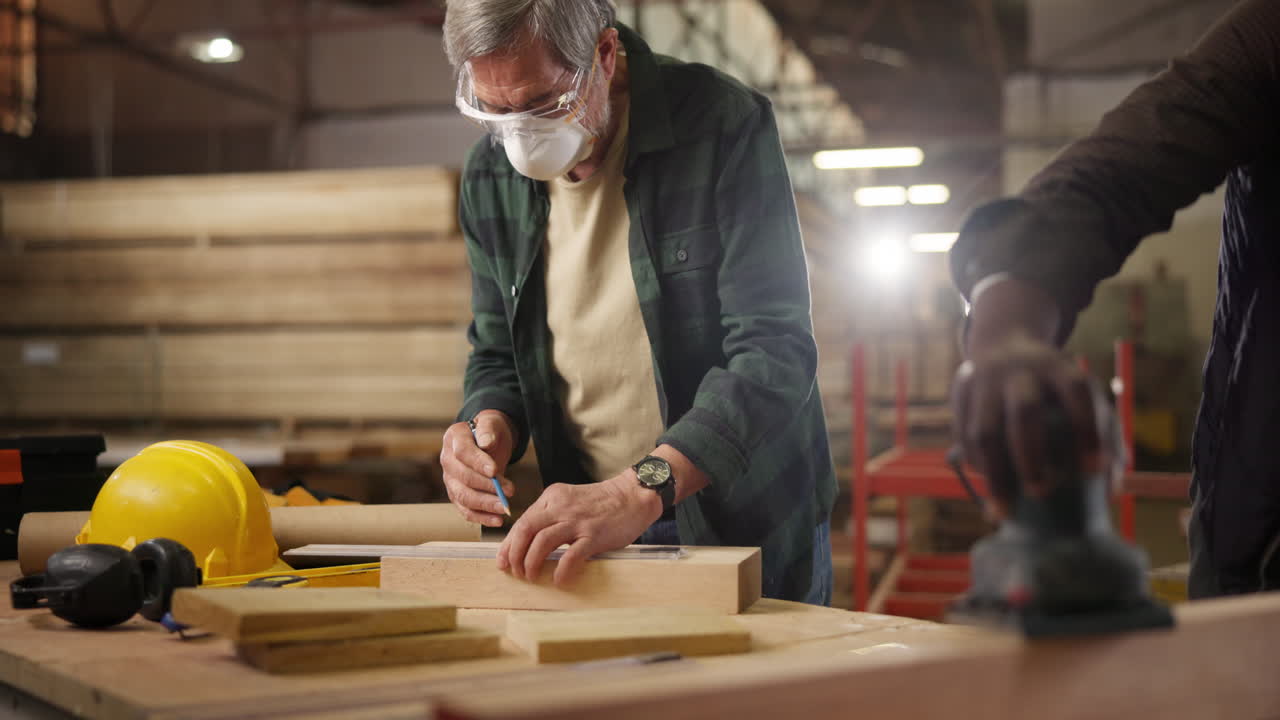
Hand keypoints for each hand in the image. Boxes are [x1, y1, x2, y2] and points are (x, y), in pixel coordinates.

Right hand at [439, 410, 515, 527]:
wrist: (487, 442)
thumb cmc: (490, 432)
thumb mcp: (492, 423)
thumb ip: (488, 430)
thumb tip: (485, 442)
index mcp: (454, 438)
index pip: (463, 452)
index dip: (478, 463)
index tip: (495, 471)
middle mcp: (447, 460)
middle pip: (463, 478)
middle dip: (487, 487)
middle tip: (509, 492)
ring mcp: (450, 479)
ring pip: (463, 496)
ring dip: (485, 505)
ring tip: (505, 508)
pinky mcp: (457, 495)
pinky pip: (466, 510)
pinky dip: (481, 518)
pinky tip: (497, 520)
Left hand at [497, 473, 662, 585]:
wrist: (634, 496)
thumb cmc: (602, 503)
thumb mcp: (570, 500)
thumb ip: (551, 516)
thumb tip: (530, 544)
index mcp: (552, 497)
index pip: (522, 521)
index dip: (509, 544)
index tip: (503, 560)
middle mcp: (561, 507)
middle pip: (526, 530)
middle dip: (515, 554)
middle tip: (515, 572)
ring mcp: (577, 521)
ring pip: (542, 542)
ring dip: (531, 563)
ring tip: (531, 576)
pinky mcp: (594, 535)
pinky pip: (571, 556)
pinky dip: (561, 571)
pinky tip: (559, 580)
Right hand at [954, 277, 1116, 517]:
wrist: (1002, 343)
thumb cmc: (1053, 386)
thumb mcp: (1080, 394)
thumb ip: (1103, 435)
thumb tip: (1110, 489)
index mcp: (1058, 367)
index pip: (1076, 392)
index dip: (1087, 431)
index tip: (1093, 472)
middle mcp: (1020, 370)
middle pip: (1024, 412)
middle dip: (1032, 457)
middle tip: (1041, 493)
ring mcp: (985, 381)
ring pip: (984, 431)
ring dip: (996, 474)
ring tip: (1006, 508)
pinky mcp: (960, 395)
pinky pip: (965, 438)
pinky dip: (979, 466)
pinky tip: (992, 486)